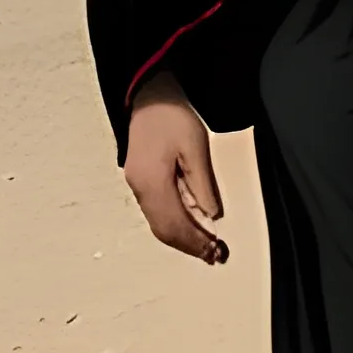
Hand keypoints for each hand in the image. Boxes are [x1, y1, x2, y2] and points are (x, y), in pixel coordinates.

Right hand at [124, 72, 228, 263]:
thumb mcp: (196, 147)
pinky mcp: (140, 179)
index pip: (174, 224)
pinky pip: (156, 212)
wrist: (148, 96)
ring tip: (205, 245)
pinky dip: (174, 224)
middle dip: (188, 245)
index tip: (215, 252)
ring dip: (181, 237)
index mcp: (152, 181)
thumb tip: (210, 215)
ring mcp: (136, 185)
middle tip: (213, 255)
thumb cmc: (172, 117)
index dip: (195, 241)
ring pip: (157, 223)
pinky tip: (191, 225)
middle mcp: (139, 188)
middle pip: (163, 229)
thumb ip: (202, 183)